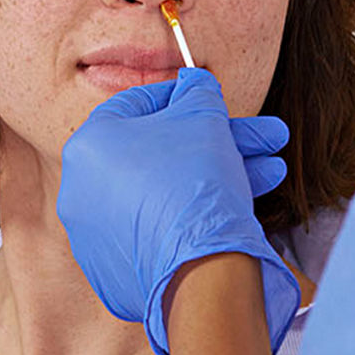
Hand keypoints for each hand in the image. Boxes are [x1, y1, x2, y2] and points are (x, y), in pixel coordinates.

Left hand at [57, 67, 301, 354]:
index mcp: (88, 145)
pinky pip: (162, 229)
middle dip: (221, 142)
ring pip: (169, 192)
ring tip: (271, 172)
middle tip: (263, 139)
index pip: (137, 104)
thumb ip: (198, 92)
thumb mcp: (203, 116)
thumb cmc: (194, 182)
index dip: (184, 97)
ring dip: (222, 176)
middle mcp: (82, 191)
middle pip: (163, 153)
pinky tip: (241, 206)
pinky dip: (196, 215)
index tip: (212, 99)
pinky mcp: (119, 271)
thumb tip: (195, 83)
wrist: (199, 270)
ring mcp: (98, 236)